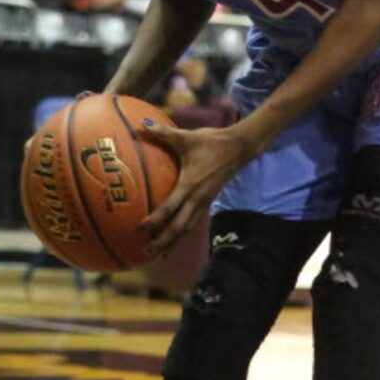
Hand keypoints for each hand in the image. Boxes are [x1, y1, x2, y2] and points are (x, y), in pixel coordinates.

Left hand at [138, 121, 252, 254]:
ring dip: (174, 241)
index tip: (141, 229)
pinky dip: (183, 232)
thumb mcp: (186, 137)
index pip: (170, 208)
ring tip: (159, 252)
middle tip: (146, 253)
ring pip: (188, 228)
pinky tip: (175, 236)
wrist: (239, 147)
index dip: (155, 220)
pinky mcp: (209, 201)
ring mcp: (205, 202)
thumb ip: (163, 133)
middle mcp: (197, 198)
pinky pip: (194, 221)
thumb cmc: (211, 141)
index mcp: (190, 185)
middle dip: (163, 241)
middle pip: (179, 227)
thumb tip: (141, 127)